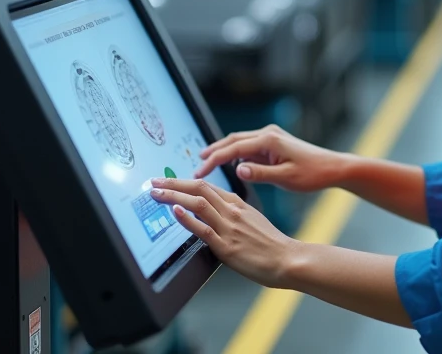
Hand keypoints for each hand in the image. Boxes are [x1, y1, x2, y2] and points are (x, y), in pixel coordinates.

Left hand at [149, 177, 296, 287]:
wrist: (287, 259)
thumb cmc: (271, 244)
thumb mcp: (253, 220)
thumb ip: (233, 213)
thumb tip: (213, 211)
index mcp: (237, 204)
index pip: (206, 186)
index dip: (184, 182)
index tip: (168, 181)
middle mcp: (231, 211)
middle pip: (199, 189)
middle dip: (173, 184)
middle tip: (154, 181)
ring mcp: (229, 228)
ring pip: (198, 204)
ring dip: (174, 196)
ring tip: (157, 193)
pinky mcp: (227, 246)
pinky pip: (203, 229)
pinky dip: (187, 219)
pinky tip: (175, 212)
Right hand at [195, 125, 345, 192]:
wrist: (332, 167)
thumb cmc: (313, 173)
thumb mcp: (286, 178)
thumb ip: (261, 174)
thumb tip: (238, 170)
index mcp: (269, 140)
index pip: (233, 149)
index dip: (214, 160)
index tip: (200, 171)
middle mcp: (267, 134)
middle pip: (232, 141)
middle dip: (213, 152)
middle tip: (197, 166)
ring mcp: (270, 137)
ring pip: (239, 142)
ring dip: (223, 152)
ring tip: (206, 164)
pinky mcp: (273, 144)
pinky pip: (248, 147)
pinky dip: (235, 154)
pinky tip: (228, 164)